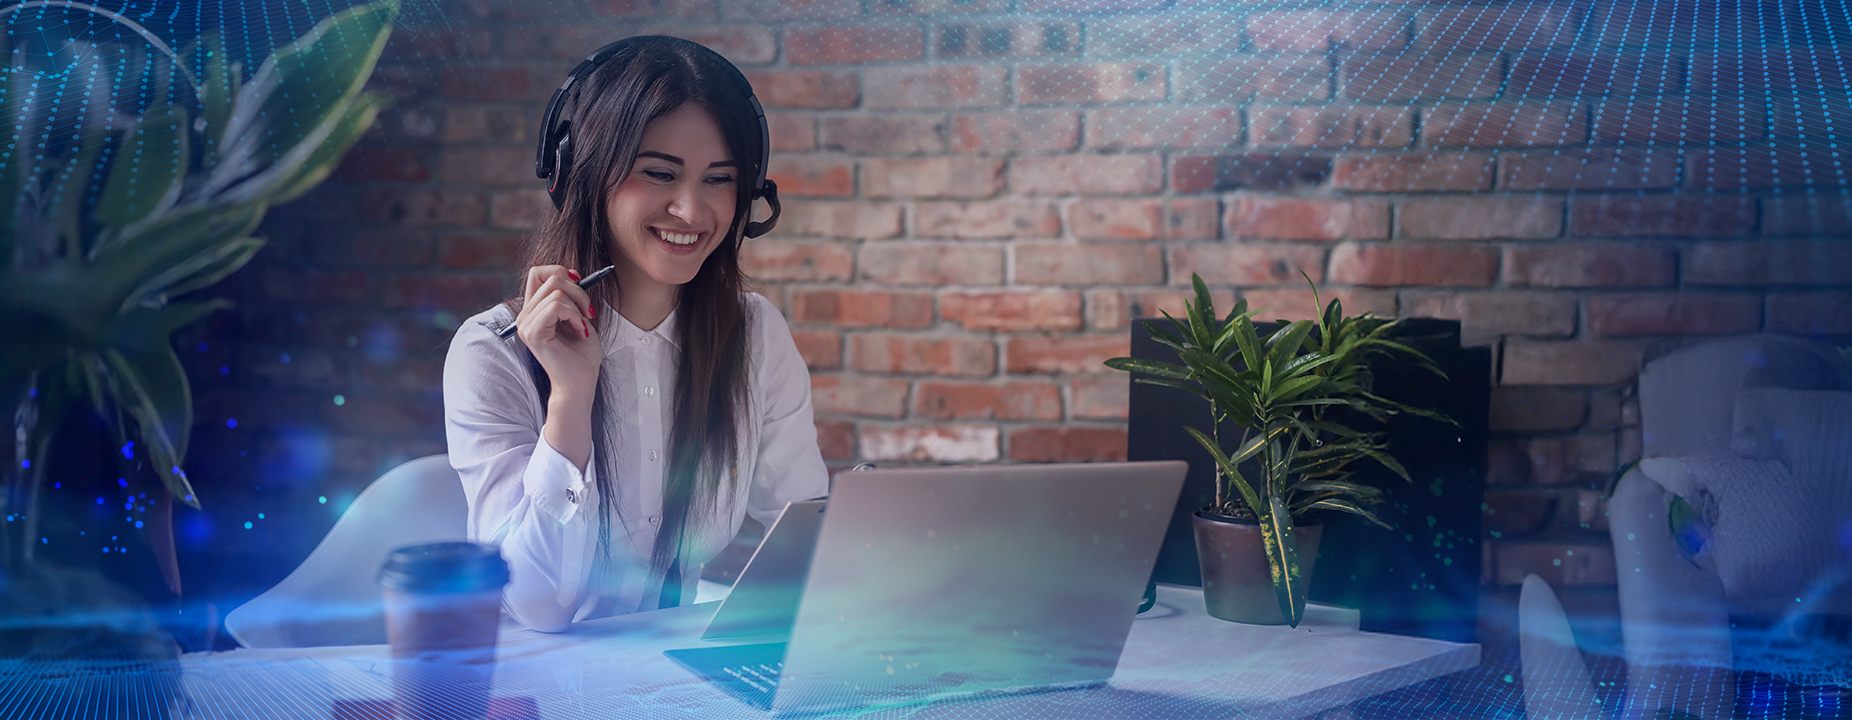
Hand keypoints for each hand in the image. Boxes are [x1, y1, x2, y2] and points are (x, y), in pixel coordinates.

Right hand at [515, 265, 602, 397]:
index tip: (580, 286)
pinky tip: (580, 331)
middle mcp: (525, 316)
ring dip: (578, 305)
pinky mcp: (533, 333)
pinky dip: (574, 315)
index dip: (561, 272)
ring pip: (555, 291)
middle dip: (578, 290)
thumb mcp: (578, 317)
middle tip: (588, 312)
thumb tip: (572, 273)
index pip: (537, 273)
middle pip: (550, 277)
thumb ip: (570, 296)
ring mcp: (526, 325)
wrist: (581, 382)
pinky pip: (555, 306)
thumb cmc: (582, 355)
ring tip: (583, 326)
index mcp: (534, 310)